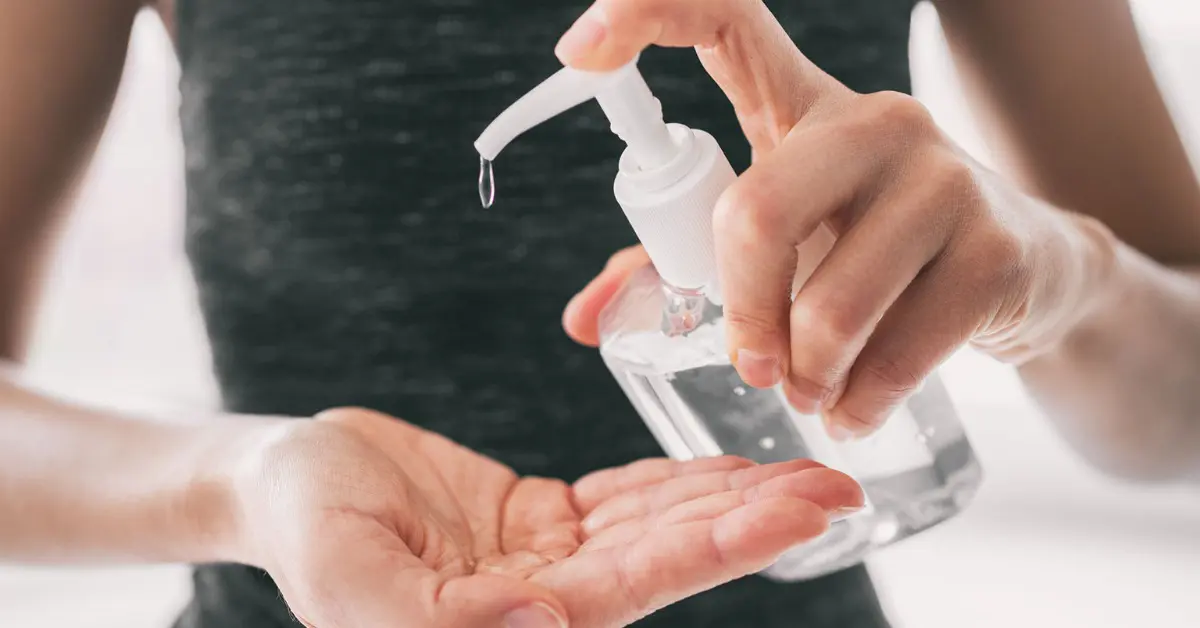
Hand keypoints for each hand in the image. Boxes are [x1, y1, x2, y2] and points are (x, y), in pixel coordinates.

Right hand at [228, 408, 861, 626]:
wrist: (283, 476)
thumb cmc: (303, 525)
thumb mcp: (347, 576)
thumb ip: (438, 618)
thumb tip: (549, 624)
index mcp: (506, 624)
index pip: (637, 588)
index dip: (720, 549)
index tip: (798, 513)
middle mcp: (545, 600)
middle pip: (670, 557)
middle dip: (755, 521)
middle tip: (838, 484)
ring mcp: (547, 558)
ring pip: (658, 525)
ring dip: (732, 497)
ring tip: (809, 469)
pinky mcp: (541, 518)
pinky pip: (624, 497)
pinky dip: (680, 481)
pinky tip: (734, 467)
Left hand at [558, 0, 1114, 436]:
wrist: (1027, 271)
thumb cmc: (871, 250)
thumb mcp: (782, 240)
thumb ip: (681, 263)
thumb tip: (582, 319)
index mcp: (802, 106)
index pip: (726, 19)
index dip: (648, 13)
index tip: (582, 52)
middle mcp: (874, 122)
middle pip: (759, 212)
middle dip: (741, 315)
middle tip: (751, 365)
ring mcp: (944, 177)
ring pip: (830, 305)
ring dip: (806, 376)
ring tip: (809, 390)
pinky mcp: (995, 248)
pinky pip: (897, 352)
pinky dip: (860, 402)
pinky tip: (855, 407)